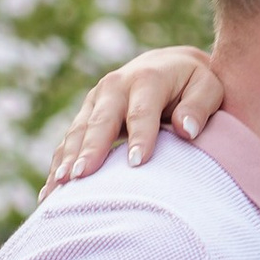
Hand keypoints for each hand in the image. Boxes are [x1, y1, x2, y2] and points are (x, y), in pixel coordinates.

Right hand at [44, 47, 227, 188]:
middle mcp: (115, 86)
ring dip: (67, 159)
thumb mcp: (208, 87)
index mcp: (147, 78)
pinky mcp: (85, 116)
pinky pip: (68, 143)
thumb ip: (200, 106)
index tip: (137, 164)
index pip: (142, 110)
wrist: (169, 66)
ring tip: (59, 188)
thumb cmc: (193, 84)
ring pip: (78, 132)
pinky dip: (58, 165)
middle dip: (90, 149)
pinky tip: (50, 194)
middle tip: (81, 177)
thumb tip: (186, 129)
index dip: (140, 136)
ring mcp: (95, 102)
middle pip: (100, 121)